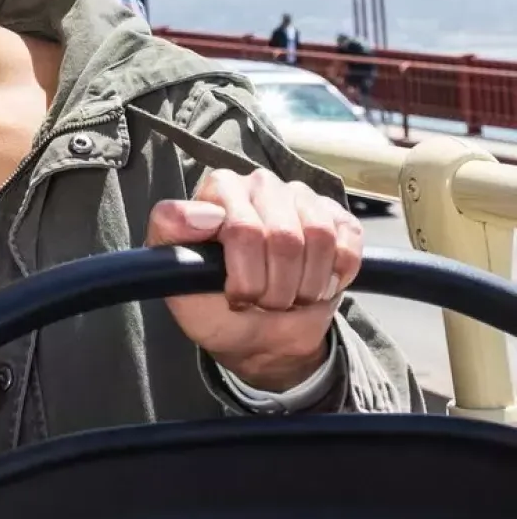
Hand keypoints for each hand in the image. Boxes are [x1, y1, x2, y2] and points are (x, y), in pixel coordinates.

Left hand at [149, 168, 362, 391]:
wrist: (257, 335)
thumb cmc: (210, 303)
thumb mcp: (173, 276)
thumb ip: (169, 232)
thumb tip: (206, 213)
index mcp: (219, 188)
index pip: (243, 229)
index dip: (245, 275)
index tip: (235, 296)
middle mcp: (260, 184)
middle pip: (284, 238)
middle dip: (274, 287)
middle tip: (262, 301)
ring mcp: (302, 198)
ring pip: (319, 239)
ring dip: (304, 286)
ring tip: (286, 296)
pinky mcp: (339, 218)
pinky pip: (348, 247)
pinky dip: (332, 279)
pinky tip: (315, 286)